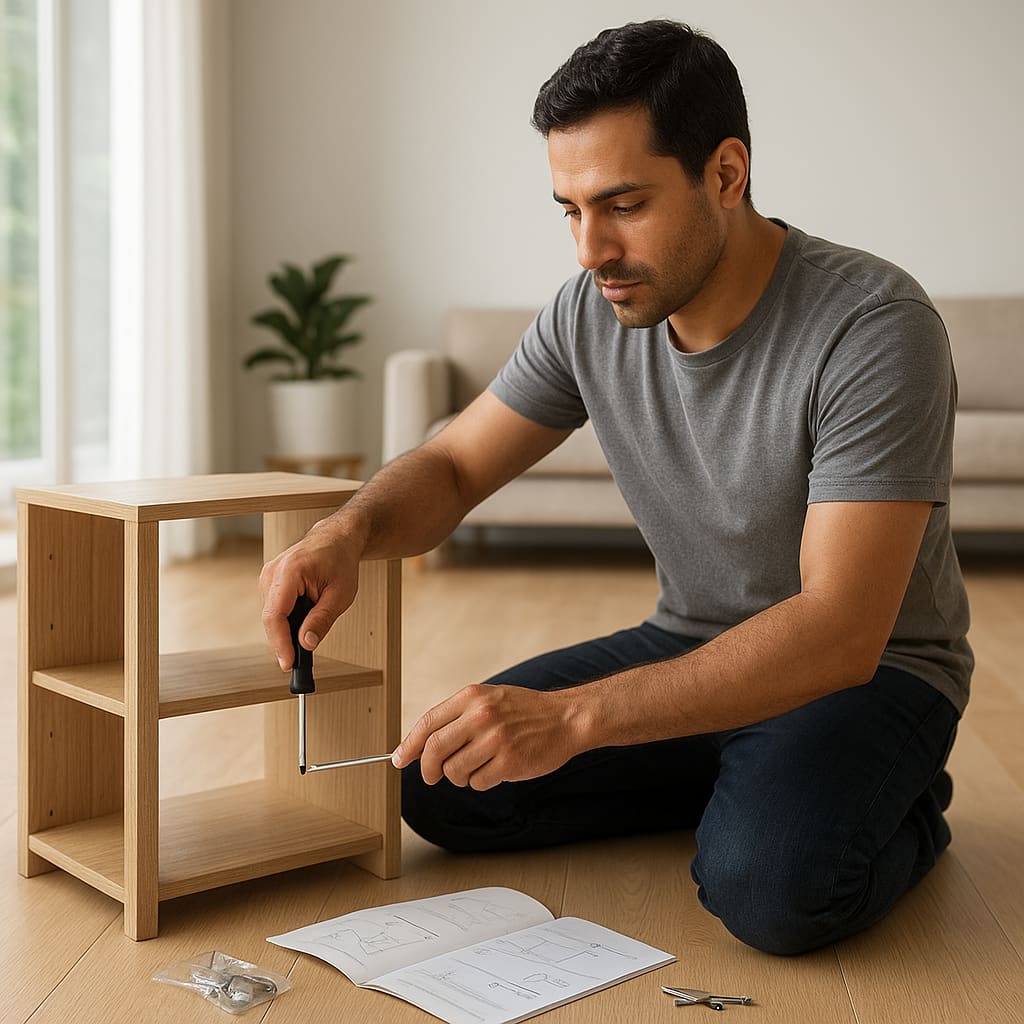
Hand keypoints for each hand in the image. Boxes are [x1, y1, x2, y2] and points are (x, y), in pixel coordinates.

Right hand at [259, 517, 360, 669]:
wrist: (337, 539)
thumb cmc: (340, 561)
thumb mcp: (340, 595)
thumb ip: (322, 620)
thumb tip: (306, 644)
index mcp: (289, 572)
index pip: (275, 615)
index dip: (280, 643)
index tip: (288, 664)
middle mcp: (272, 573)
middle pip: (271, 619)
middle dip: (285, 642)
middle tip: (301, 662)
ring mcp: (268, 576)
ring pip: (272, 616)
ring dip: (288, 629)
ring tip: (309, 632)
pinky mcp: (270, 581)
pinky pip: (275, 608)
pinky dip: (287, 619)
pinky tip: (303, 619)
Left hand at [392, 684, 586, 789]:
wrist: (566, 718)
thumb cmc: (524, 711)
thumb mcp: (489, 699)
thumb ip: (457, 716)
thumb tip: (419, 744)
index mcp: (472, 697)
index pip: (428, 723)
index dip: (408, 745)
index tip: (399, 760)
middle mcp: (481, 715)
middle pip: (434, 750)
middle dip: (427, 769)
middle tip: (431, 777)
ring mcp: (496, 739)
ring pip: (454, 771)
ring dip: (459, 776)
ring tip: (476, 767)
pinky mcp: (510, 762)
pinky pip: (478, 783)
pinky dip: (481, 781)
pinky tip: (496, 769)